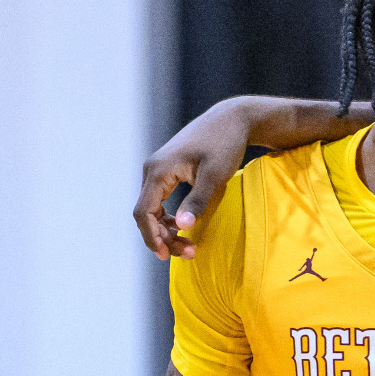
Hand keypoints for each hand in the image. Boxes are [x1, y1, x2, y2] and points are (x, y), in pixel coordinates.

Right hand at [136, 100, 257, 260]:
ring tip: (190, 245)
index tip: (167, 255)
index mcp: (158, 170)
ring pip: (153, 208)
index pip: (144, 212)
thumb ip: (197, 201)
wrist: (231, 119)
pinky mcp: (167, 171)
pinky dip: (169, 217)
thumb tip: (181, 226)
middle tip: (189, 253)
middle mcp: (152, 169)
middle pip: (146, 213)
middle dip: (163, 237)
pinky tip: (185, 228)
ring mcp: (158, 169)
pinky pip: (160, 200)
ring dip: (166, 229)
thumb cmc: (225, 145)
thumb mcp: (214, 176)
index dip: (152, 237)